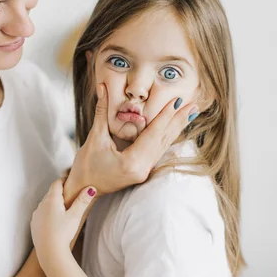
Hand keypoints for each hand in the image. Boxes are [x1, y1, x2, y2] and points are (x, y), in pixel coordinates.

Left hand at [31, 179, 95, 266]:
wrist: (50, 252)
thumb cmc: (63, 233)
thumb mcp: (75, 216)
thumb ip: (82, 201)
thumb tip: (90, 188)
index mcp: (51, 200)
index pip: (56, 183)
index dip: (63, 180)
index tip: (70, 180)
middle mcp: (41, 205)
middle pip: (50, 193)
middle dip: (59, 192)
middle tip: (70, 194)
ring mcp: (36, 215)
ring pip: (45, 204)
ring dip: (53, 204)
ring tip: (63, 209)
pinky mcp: (34, 224)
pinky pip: (41, 214)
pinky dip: (47, 214)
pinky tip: (54, 221)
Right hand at [64, 84, 196, 202]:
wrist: (82, 190)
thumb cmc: (85, 167)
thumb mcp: (94, 138)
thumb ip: (102, 112)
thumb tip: (102, 87)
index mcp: (132, 163)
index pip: (153, 135)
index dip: (165, 116)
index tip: (177, 101)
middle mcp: (142, 169)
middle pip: (163, 141)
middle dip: (178, 121)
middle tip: (194, 105)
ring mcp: (143, 171)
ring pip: (163, 146)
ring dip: (176, 128)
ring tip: (190, 113)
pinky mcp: (142, 171)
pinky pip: (157, 151)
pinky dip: (166, 137)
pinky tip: (175, 128)